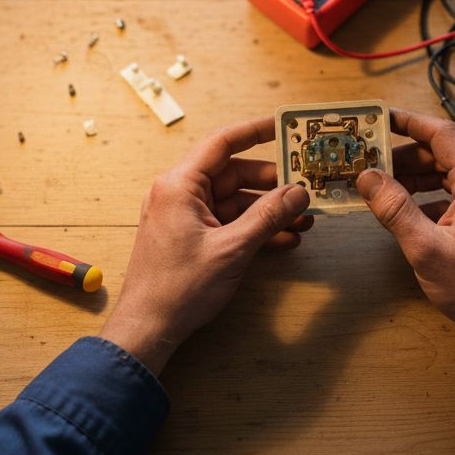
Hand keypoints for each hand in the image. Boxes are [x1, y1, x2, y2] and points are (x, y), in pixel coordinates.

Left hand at [100, 117, 311, 374]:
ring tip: (303, 219)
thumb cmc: (176, 288)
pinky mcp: (192, 236)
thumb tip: (298, 192)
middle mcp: (180, 193)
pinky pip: (229, 222)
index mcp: (180, 185)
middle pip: (235, 174)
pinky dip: (255, 228)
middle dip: (273, 183)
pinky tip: (284, 239)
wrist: (149, 328)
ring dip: (269, 210)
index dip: (255, 131)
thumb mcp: (231, 249)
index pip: (222, 143)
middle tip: (306, 186)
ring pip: (236, 201)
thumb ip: (267, 217)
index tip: (284, 126)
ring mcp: (186, 215)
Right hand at [358, 108, 454, 364]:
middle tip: (371, 161)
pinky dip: (434, 196)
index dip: (408, 122)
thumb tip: (367, 177)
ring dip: (418, 176)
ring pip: (452, 174)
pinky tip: (410, 212)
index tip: (380, 118)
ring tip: (384, 185)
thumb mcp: (426, 250)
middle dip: (406, 154)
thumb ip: (395, 209)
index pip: (441, 135)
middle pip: (445, 153)